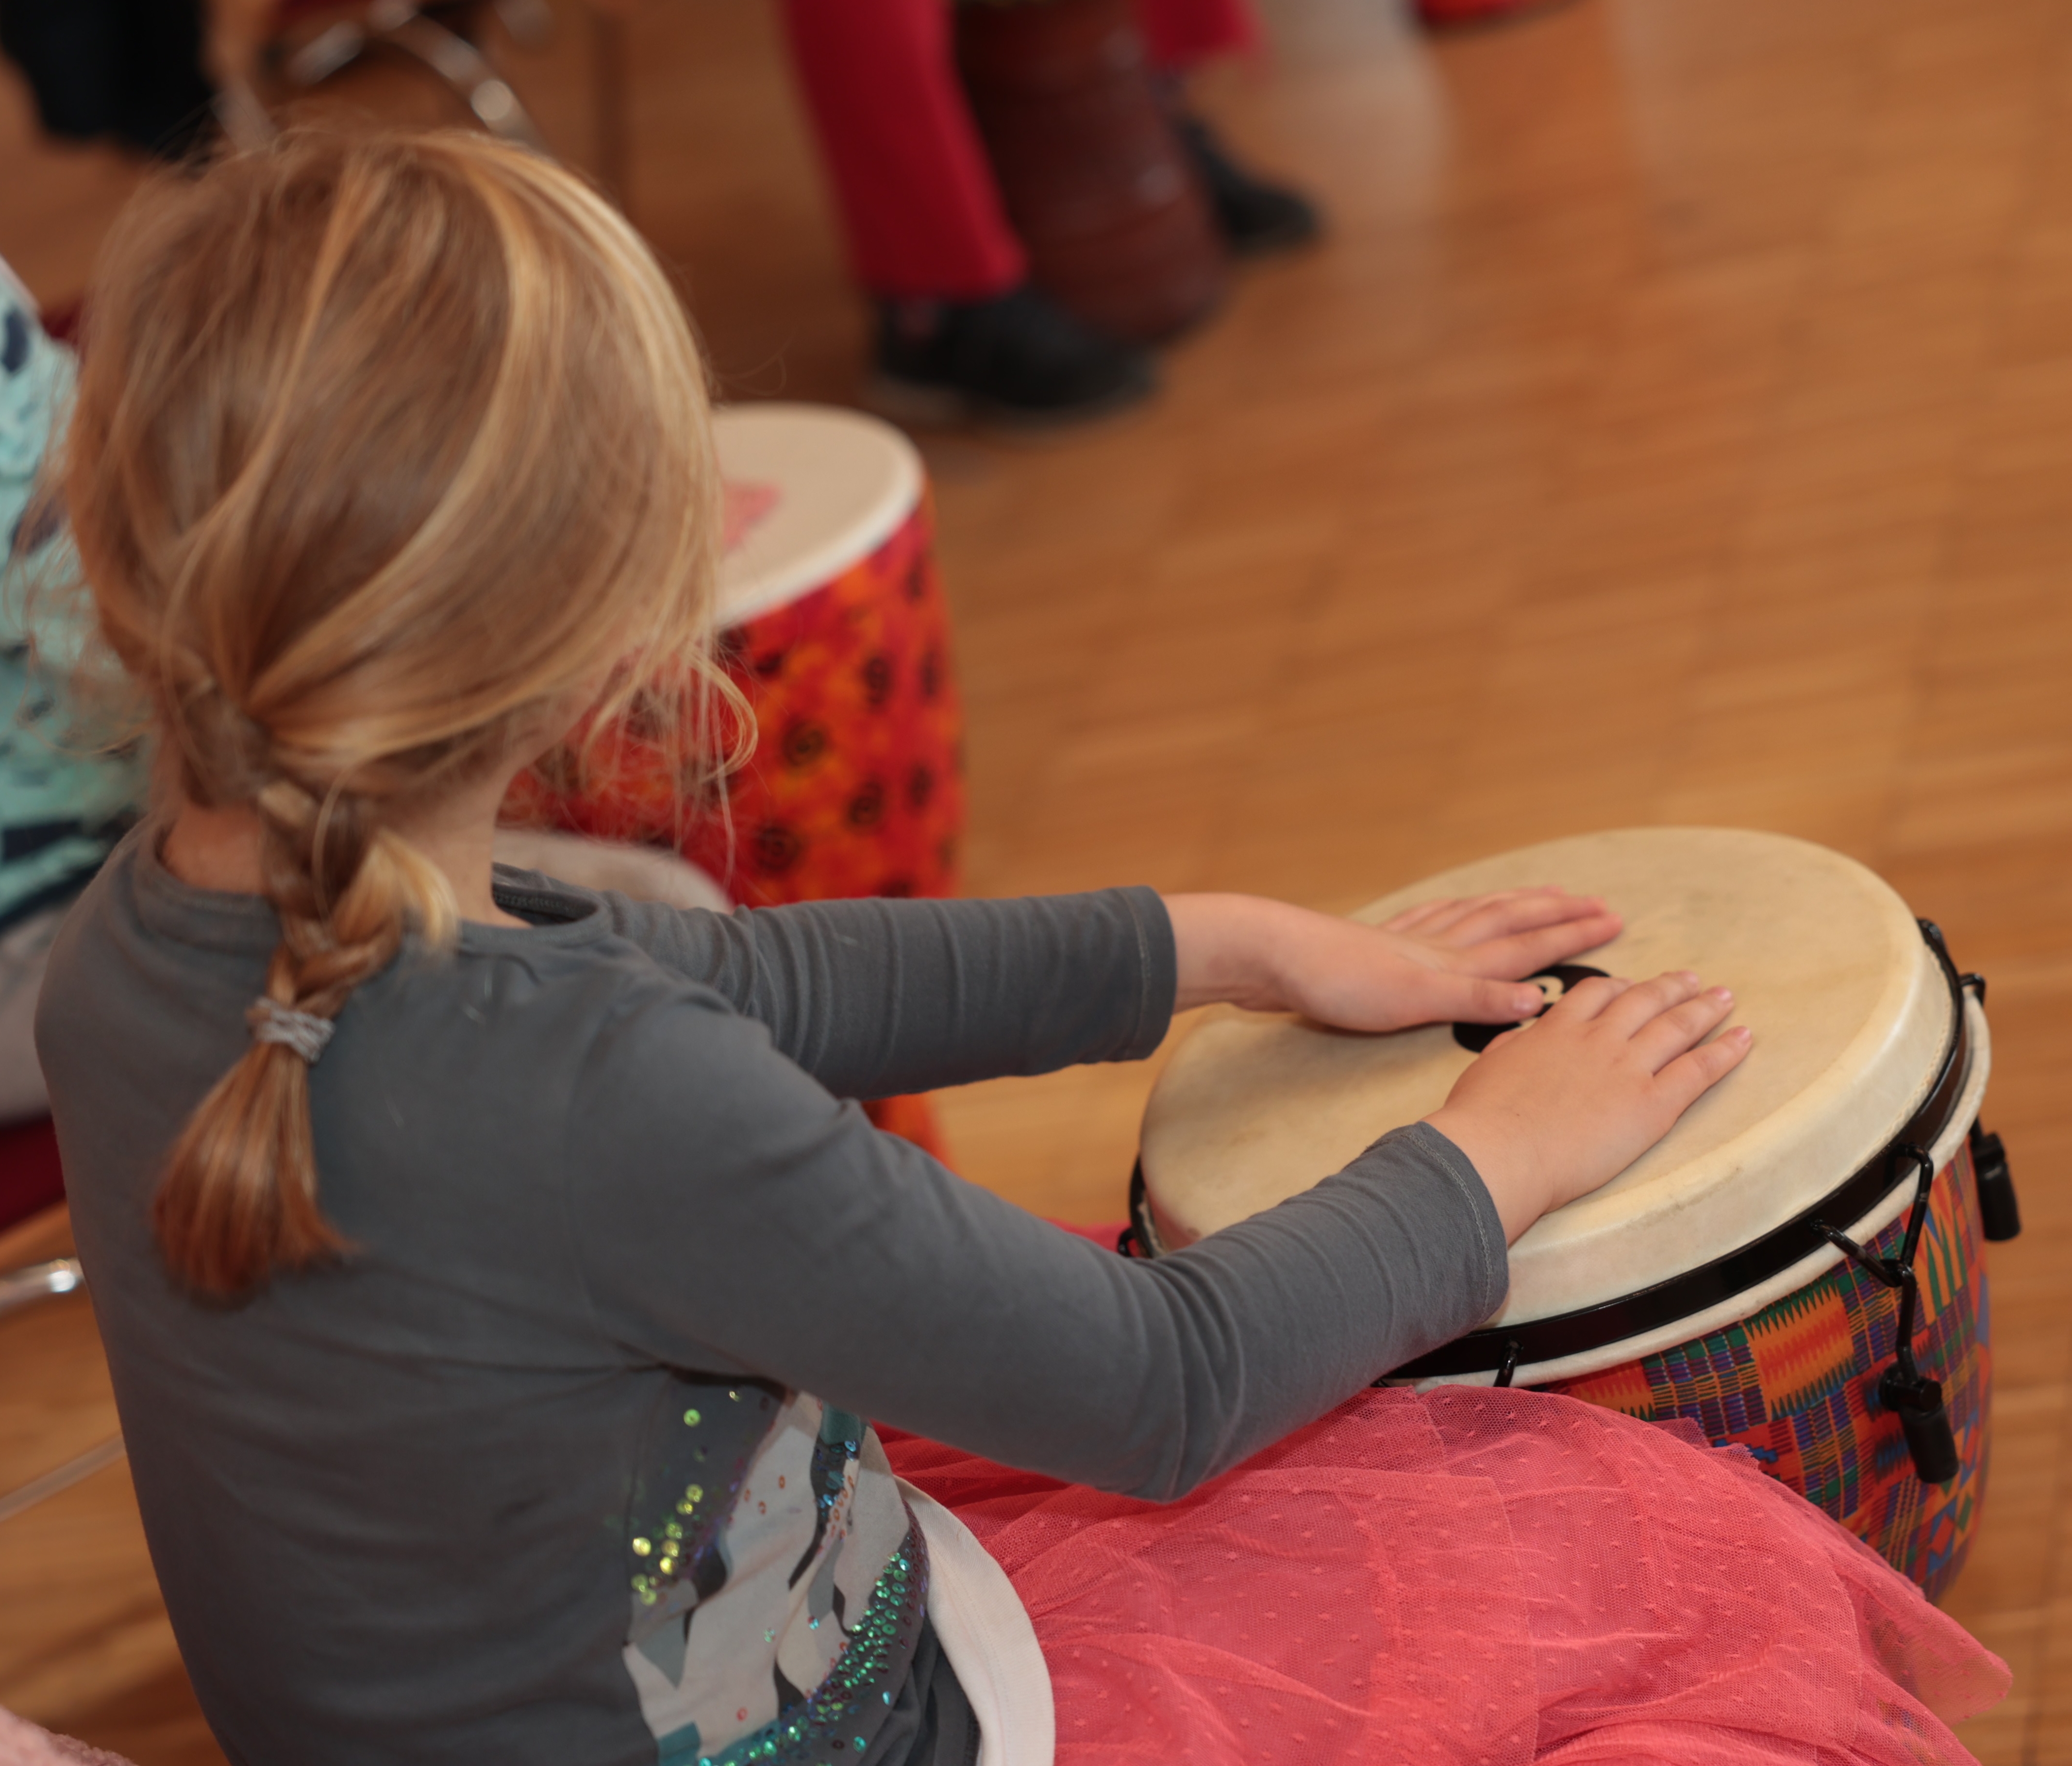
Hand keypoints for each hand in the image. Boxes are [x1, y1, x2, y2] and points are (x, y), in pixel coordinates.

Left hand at [1166, 888, 1622, 1029]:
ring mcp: (1405, 940)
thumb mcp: (1411, 1002)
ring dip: (1513, 905)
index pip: (1526, 945)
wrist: (1270, 956)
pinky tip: (1450, 908)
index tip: (1614, 918)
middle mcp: (1436, 946)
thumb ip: (1474, 1002)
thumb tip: (1539, 1002)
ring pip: (1474, 916)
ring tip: (1539, 894)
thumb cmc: (1335, 983)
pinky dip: (1454, 911)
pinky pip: (1430, 919)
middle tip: (1595, 901)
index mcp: (1452, 964)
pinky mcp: (1375, 943)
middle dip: (1554, 912)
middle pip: (1507, 921)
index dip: (1571, 933)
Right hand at [1424, 972, 1751, 1242]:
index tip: (1633, 985)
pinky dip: (1725, 1052)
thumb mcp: (1485, 1069)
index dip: (1620, 987)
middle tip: (1690, 980)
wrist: (1500, 1151)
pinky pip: (1698, 1071)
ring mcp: (1627, 1068)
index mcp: (1555, 1030)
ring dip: (1704, 1009)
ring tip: (1724, 998)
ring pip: (1676, 1027)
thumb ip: (1509, 1049)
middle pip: (1643, 1001)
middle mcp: (1596, 1039)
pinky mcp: (1652, 1104)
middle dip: (1670, 988)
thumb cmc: (1481, 1119)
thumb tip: (1518, 1041)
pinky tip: (1744, 1038)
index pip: (1596, 993)